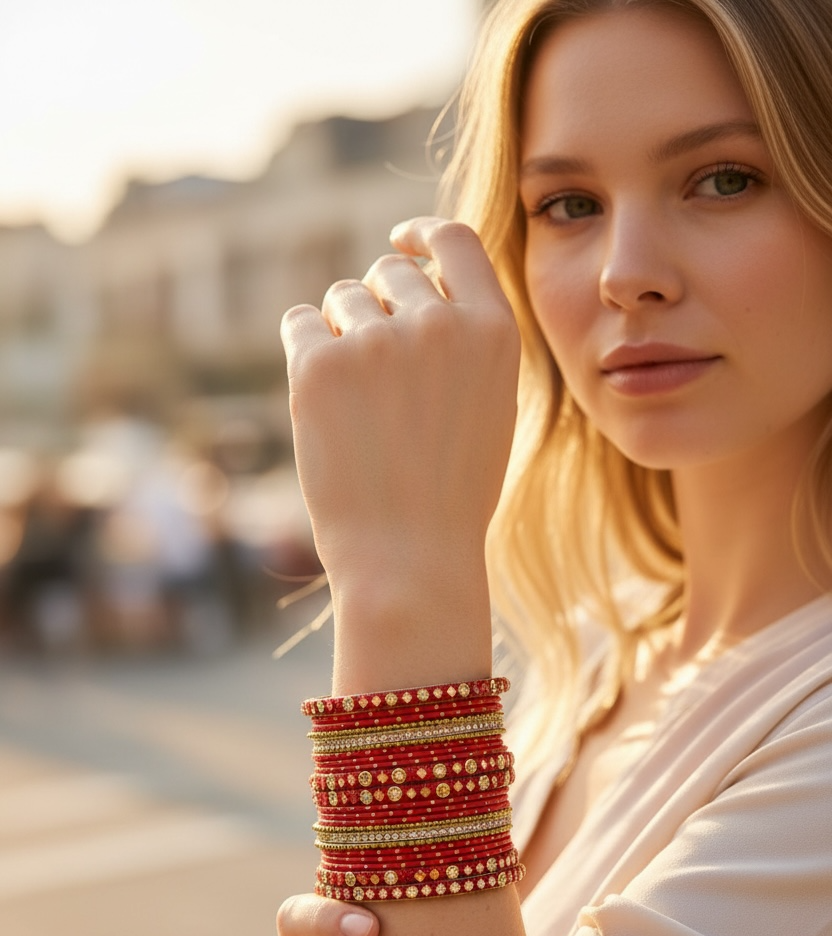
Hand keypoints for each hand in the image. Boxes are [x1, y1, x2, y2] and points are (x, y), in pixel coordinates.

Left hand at [281, 216, 519, 597]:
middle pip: (390, 271)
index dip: (422, 236)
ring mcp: (377, 342)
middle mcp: (439, 324)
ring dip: (341, 333)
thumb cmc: (451, 493)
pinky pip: (299, 322)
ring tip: (358, 407)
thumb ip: (466, 339)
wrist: (409, 559)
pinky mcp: (319, 366)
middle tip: (373, 370)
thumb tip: (415, 277)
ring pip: (342, 297)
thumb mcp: (489, 406)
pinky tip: (323, 402)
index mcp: (494, 331)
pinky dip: (305, 350)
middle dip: (376, 304)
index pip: (455, 241)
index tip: (400, 242)